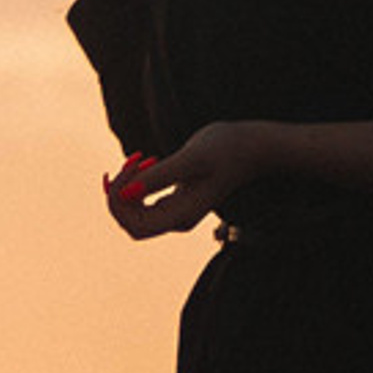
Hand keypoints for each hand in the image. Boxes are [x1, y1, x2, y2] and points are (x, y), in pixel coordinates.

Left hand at [103, 122, 277, 237]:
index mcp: (181, 217)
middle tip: (133, 160)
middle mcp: (177, 220)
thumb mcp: (191, 159)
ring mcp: (177, 210)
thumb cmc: (226, 149)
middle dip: (120, 193)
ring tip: (141, 157)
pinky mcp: (177, 197)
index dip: (119, 203)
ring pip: (134, 210)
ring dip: (127, 185)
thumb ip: (160, 177)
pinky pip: (144, 199)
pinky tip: (147, 160)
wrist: (252, 146)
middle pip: (130, 221)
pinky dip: (136, 181)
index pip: (134, 227)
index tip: (127, 171)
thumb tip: (126, 194)